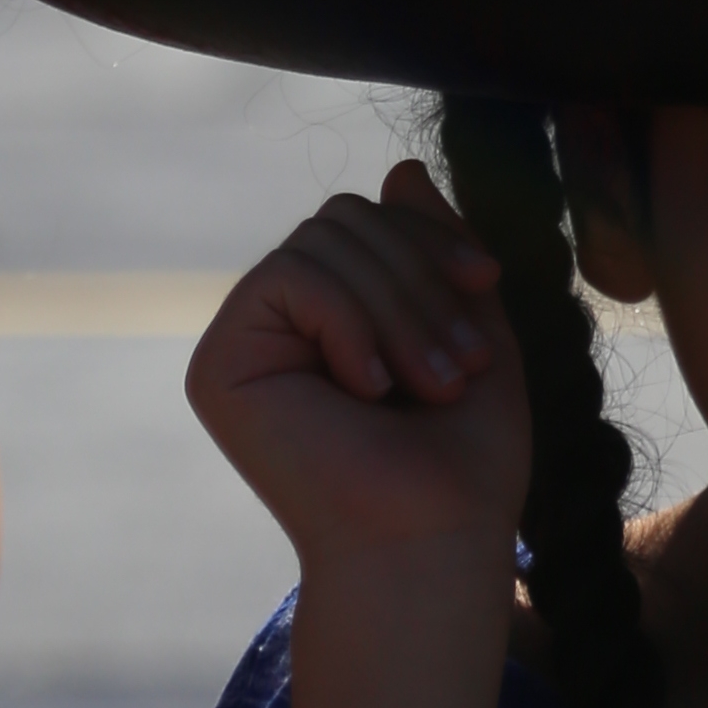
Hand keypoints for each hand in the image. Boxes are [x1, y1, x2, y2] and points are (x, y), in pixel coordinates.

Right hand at [189, 167, 530, 596]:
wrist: (433, 540)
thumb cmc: (463, 458)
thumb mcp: (465, 325)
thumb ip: (433, 250)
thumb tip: (401, 167)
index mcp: (331, 315)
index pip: (369, 217)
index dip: (430, 237)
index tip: (487, 285)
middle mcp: (279, 324)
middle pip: (344, 218)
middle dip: (417, 277)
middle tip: (459, 366)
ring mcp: (245, 343)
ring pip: (323, 241)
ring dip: (397, 307)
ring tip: (429, 383)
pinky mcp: (220, 366)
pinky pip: (292, 275)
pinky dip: (349, 321)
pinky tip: (368, 387)